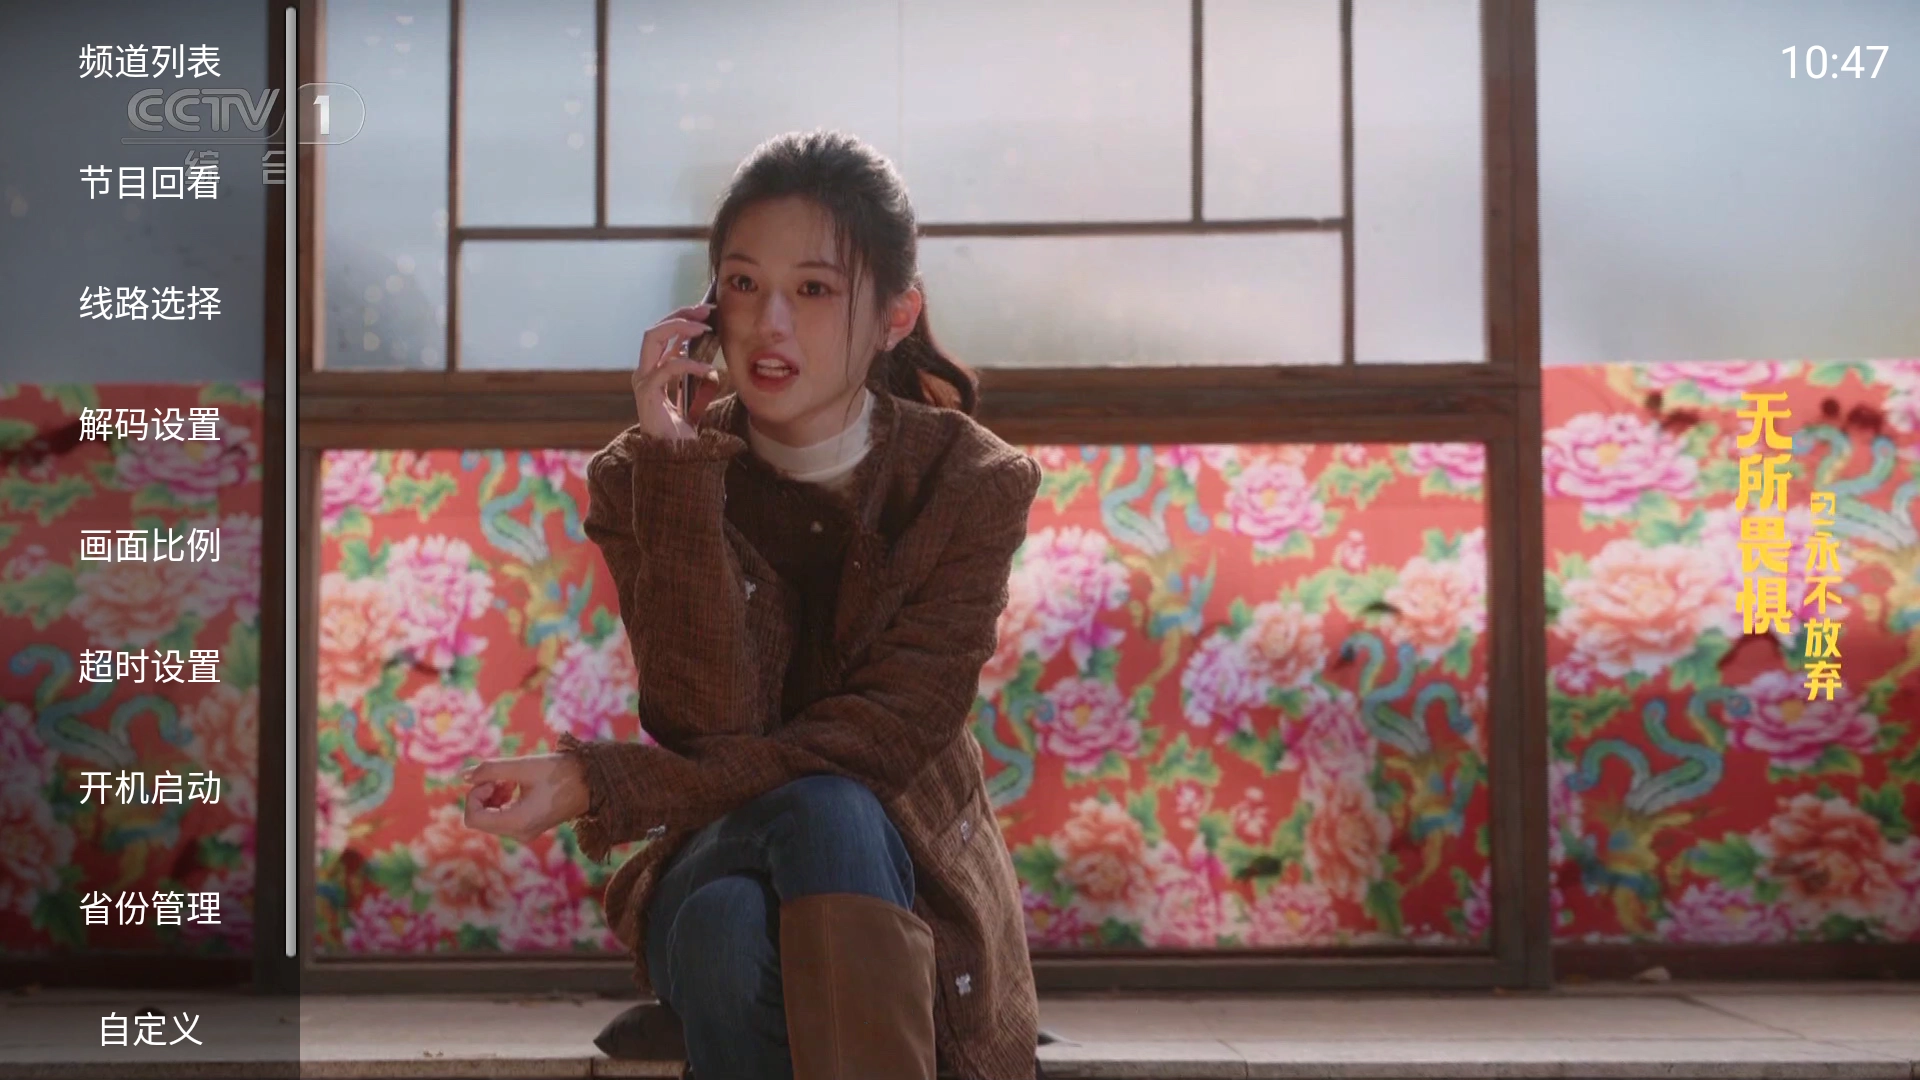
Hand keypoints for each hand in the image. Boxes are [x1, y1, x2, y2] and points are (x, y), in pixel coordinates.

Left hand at [460, 754, 590, 843]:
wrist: (592, 783)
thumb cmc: (560, 772)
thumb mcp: (523, 767)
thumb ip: (490, 769)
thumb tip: (464, 775)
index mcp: (517, 822)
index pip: (473, 818)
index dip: (474, 796)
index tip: (492, 779)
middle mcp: (518, 834)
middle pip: (480, 818)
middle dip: (484, 794)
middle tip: (503, 777)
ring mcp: (523, 833)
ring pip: (490, 817)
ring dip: (493, 796)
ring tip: (511, 779)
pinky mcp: (528, 827)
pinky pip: (502, 817)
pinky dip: (503, 800)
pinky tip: (516, 785)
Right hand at [631, 303, 720, 439]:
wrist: (676, 455)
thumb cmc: (683, 426)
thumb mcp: (690, 391)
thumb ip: (690, 369)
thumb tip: (703, 344)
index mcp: (653, 368)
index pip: (662, 333)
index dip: (682, 317)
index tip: (706, 311)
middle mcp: (644, 371)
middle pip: (654, 330)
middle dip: (680, 315)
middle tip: (705, 312)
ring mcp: (643, 381)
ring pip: (653, 338)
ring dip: (681, 328)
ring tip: (706, 330)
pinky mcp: (648, 393)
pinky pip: (668, 368)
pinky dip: (690, 363)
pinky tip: (709, 369)